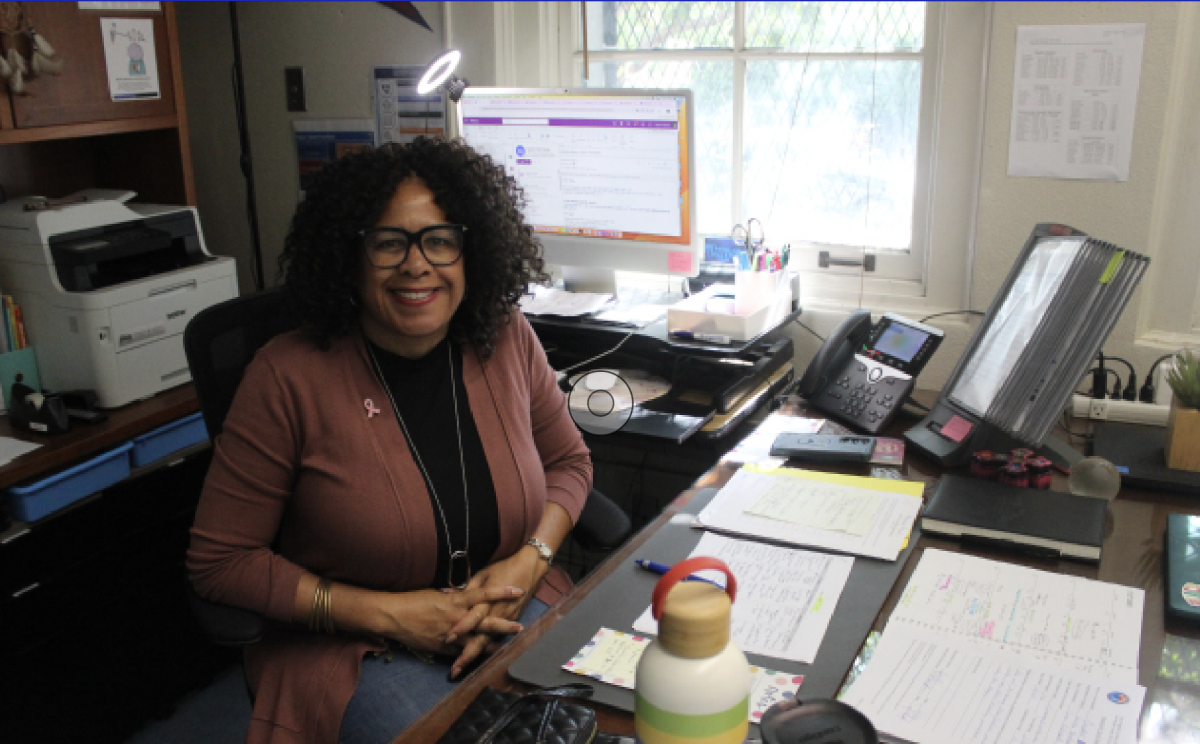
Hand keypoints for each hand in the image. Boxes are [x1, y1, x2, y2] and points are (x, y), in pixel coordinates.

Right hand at [376, 585, 525, 657]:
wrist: (395, 616)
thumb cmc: (414, 599)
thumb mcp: (437, 592)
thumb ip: (454, 595)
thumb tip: (466, 592)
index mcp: (455, 600)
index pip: (484, 594)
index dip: (501, 592)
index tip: (518, 590)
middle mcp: (456, 618)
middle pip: (485, 622)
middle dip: (504, 624)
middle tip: (520, 626)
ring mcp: (451, 635)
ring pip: (476, 641)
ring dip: (492, 645)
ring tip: (506, 647)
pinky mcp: (443, 648)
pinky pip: (461, 653)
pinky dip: (471, 656)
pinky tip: (482, 660)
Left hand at [445, 547, 548, 676]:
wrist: (528, 568)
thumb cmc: (503, 568)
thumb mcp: (482, 574)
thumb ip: (467, 588)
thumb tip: (448, 595)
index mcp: (485, 600)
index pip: (471, 618)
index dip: (460, 628)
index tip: (447, 640)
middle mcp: (494, 614)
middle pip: (479, 638)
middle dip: (466, 655)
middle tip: (454, 671)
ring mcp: (504, 620)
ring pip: (488, 643)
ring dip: (475, 657)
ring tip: (462, 672)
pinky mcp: (512, 621)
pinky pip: (498, 638)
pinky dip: (488, 650)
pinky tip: (480, 662)